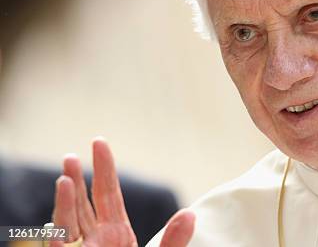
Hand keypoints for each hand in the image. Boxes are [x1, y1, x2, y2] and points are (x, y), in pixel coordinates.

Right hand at [51, 138, 194, 246]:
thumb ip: (173, 240)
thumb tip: (192, 214)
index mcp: (118, 234)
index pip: (109, 195)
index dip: (104, 169)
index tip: (99, 144)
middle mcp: (97, 239)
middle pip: (87, 201)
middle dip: (82, 176)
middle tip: (77, 150)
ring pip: (71, 216)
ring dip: (68, 192)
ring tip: (67, 166)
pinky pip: (63, 237)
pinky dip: (62, 214)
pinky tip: (63, 190)